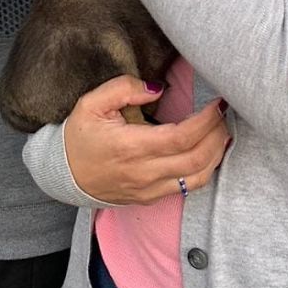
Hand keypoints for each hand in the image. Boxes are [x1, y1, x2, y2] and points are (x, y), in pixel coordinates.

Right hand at [65, 76, 230, 203]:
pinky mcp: (151, 198)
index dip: (206, 121)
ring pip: (198, 178)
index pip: (181, 138)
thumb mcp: (92, 103)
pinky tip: (210, 151)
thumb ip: (124, 89)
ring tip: (223, 130)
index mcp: (130, 147)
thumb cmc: (78, 136)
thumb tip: (158, 89)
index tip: (218, 103)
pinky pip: (188, 188)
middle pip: (197, 159)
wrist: (63, 175)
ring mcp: (149, 190)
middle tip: (225, 113)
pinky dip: (206, 169)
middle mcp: (143, 173)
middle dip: (218, 134)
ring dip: (217, 154)